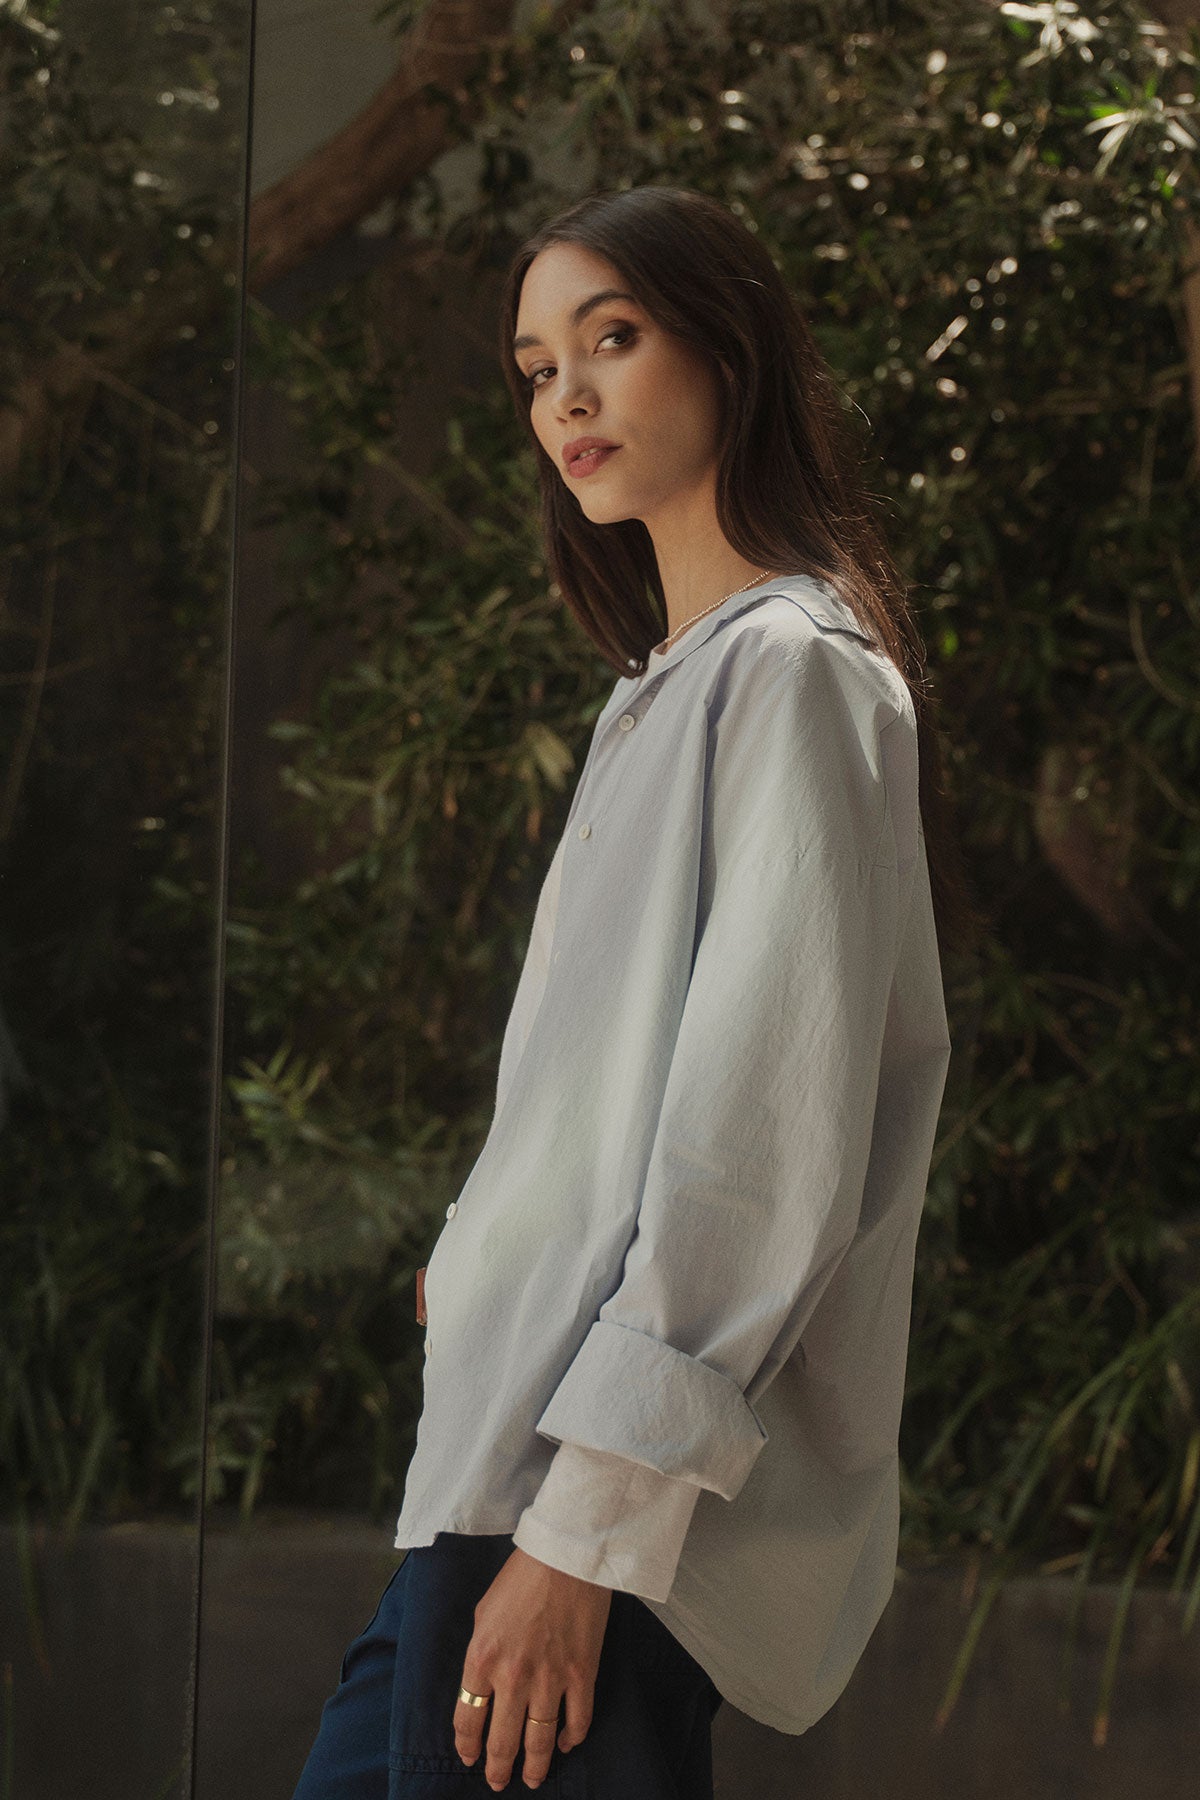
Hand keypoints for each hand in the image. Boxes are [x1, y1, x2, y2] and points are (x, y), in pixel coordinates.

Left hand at [454, 1544, 612, 1790]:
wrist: (566, 1555)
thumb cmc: (521, 1577)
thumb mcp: (483, 1613)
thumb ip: (481, 1654)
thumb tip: (482, 1685)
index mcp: (481, 1658)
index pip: (467, 1718)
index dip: (467, 1745)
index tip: (470, 1758)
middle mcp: (512, 1676)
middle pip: (502, 1740)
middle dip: (497, 1767)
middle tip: (498, 1781)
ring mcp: (550, 1679)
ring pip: (538, 1740)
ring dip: (534, 1766)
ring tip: (531, 1779)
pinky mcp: (582, 1675)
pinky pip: (577, 1721)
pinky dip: (570, 1740)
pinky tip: (564, 1745)